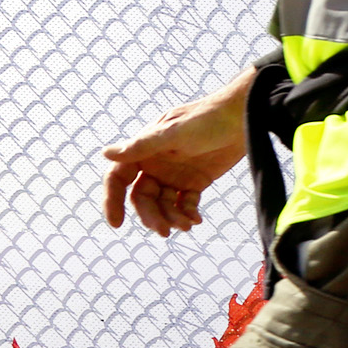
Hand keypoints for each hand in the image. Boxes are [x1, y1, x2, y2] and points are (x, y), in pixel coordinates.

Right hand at [102, 69, 254, 236]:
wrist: (243, 117)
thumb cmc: (206, 118)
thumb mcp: (173, 133)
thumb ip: (142, 146)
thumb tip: (105, 153)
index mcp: (144, 151)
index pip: (119, 179)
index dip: (112, 200)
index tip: (117, 224)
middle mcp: (155, 164)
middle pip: (143, 198)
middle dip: (151, 216)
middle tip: (165, 231)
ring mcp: (174, 174)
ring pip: (164, 205)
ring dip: (171, 218)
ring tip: (187, 225)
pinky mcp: (195, 181)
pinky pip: (185, 204)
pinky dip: (187, 214)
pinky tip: (196, 221)